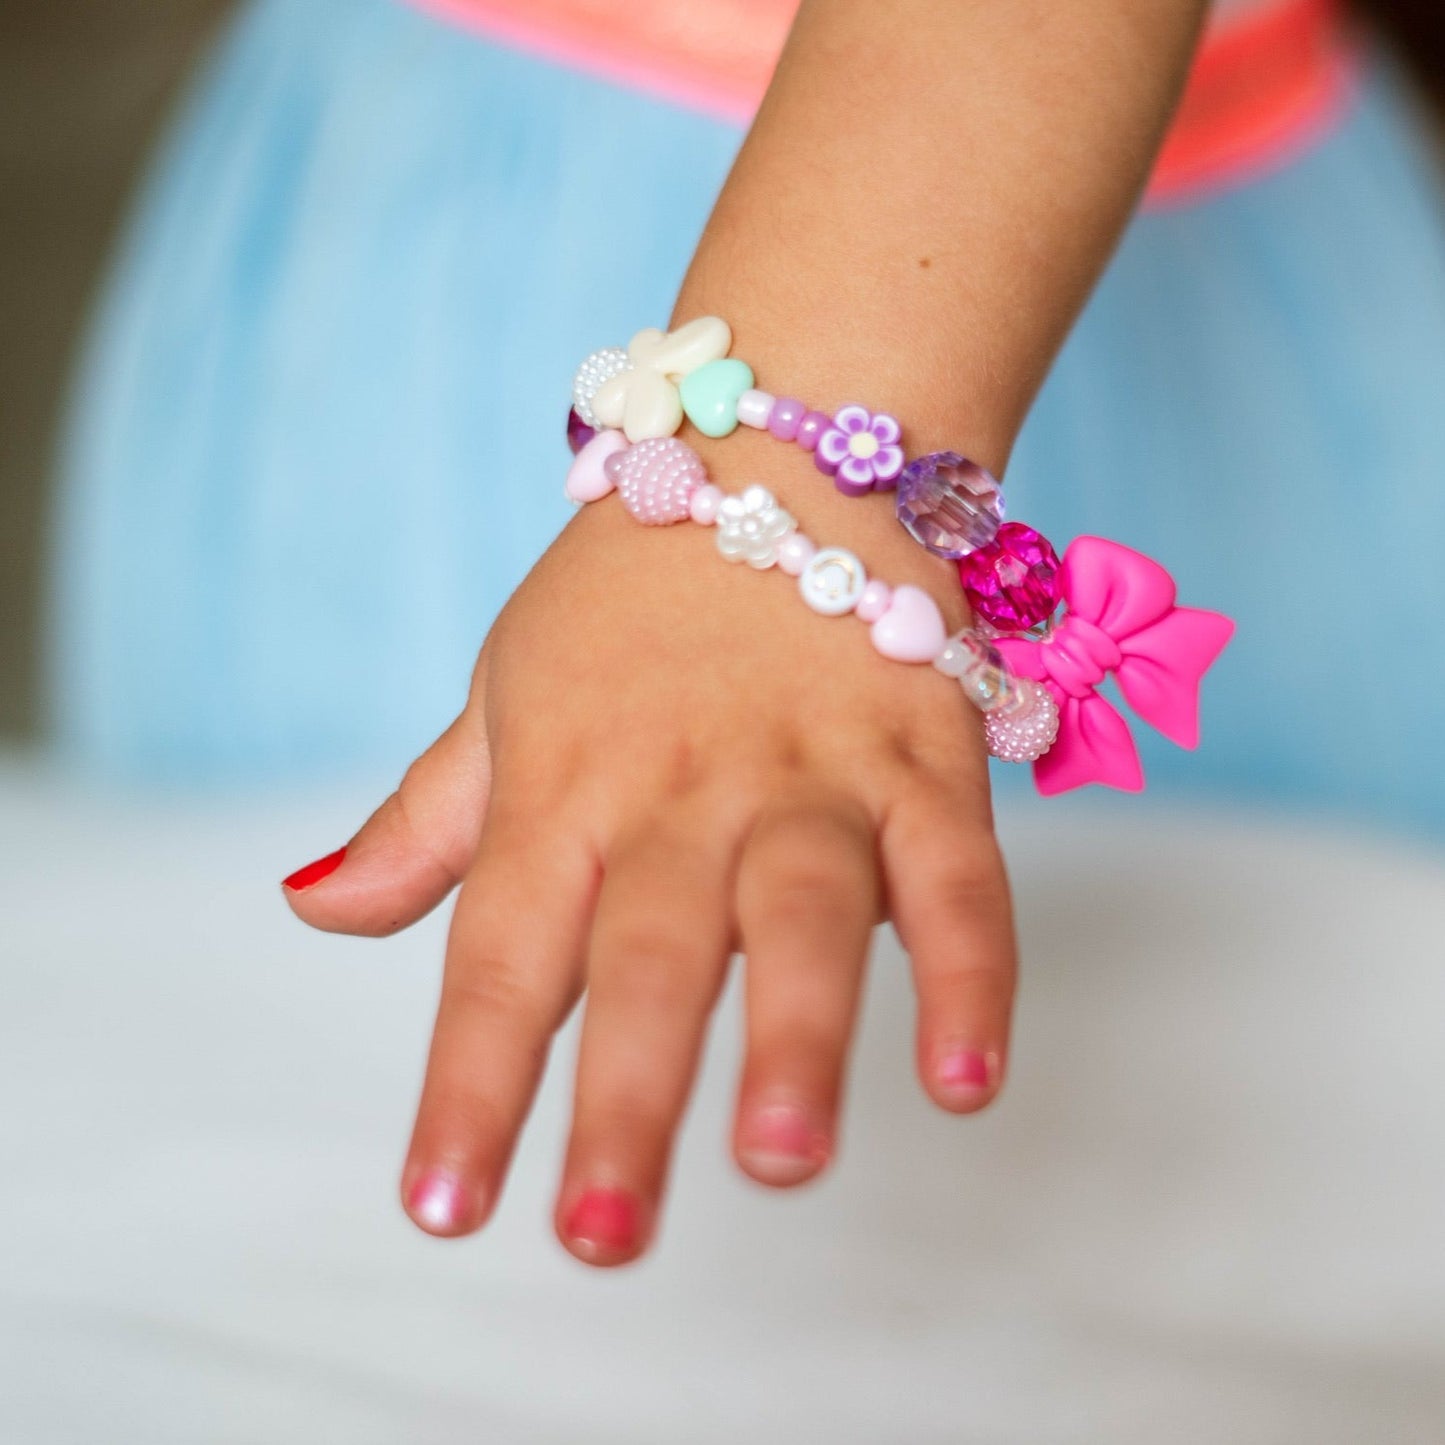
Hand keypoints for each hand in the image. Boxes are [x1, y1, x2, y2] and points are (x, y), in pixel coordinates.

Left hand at [282, 434, 1017, 1266]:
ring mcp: (810, 771)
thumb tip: (316, 913)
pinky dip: (971, 971)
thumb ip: (427, 819)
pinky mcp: (924, 753)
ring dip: (797, 1034)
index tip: (444, 1205)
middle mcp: (682, 788)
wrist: (777, 447)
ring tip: (782, 1157)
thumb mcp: (505, 695)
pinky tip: (965, 1077)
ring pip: (806, 910)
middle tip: (603, 1235)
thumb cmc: (628, 598)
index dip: (469, 1083)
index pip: (500, 954)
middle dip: (624, 1098)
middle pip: (646, 954)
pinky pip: (958, 871)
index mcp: (567, 783)